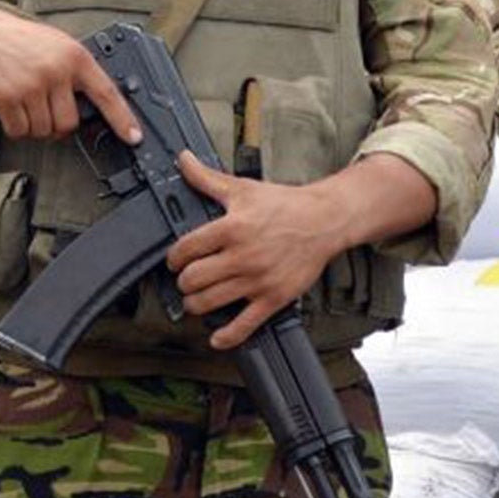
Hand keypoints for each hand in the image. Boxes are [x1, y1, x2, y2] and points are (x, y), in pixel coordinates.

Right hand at [0, 10, 141, 143]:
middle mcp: (56, 71)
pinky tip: (10, 106)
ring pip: (43, 130)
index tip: (134, 137)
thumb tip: (96, 106)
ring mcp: (31, 85)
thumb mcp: (57, 46)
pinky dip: (14, 126)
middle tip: (43, 108)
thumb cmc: (21, 43)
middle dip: (56, 124)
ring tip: (24, 100)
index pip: (106, 93)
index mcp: (75, 57)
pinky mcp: (8, 98)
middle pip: (68, 123)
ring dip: (33, 125)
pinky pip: (20, 131)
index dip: (123, 118)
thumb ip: (76, 71)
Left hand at [166, 152, 341, 349]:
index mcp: (231, 228)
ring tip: (196, 299)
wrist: (325, 220)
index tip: (175, 261)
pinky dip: (226, 336)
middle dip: (183, 282)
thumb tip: (183, 160)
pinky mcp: (273, 298)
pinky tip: (216, 337)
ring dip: (196, 304)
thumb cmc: (284, 205)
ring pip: (210, 302)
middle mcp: (242, 256)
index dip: (174, 258)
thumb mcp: (242, 188)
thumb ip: (207, 179)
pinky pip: (245, 325)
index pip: (186, 249)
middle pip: (194, 279)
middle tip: (185, 280)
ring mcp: (258, 280)